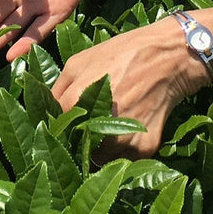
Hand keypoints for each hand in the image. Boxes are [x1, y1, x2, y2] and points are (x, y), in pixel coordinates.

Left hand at [50, 20, 208, 158]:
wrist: (169, 57)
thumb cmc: (122, 53)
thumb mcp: (78, 61)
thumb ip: (56, 89)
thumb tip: (43, 112)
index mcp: (76, 101)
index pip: (53, 130)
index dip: (56, 128)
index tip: (60, 128)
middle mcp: (97, 126)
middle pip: (75, 150)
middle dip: (76, 144)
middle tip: (83, 131)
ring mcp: (122, 141)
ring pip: (99, 160)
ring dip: (99, 151)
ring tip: (108, 129)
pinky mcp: (143, 149)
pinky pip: (124, 160)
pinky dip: (123, 150)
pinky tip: (128, 130)